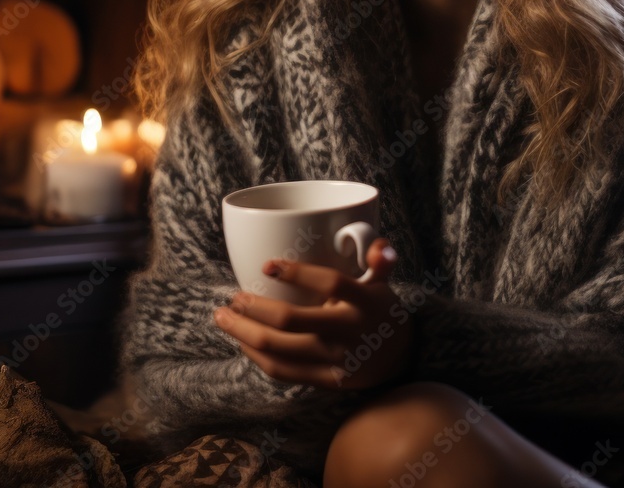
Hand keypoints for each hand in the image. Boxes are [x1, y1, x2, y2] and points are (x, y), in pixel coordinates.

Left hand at [213, 238, 412, 389]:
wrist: (399, 360)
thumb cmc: (379, 310)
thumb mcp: (383, 284)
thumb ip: (380, 260)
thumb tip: (378, 243)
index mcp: (364, 301)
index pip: (330, 282)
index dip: (298, 273)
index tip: (267, 265)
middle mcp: (349, 332)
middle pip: (291, 321)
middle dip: (254, 307)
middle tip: (233, 297)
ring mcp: (335, 360)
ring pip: (280, 350)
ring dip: (244, 333)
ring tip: (223, 317)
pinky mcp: (325, 381)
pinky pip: (283, 371)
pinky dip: (257, 356)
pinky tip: (242, 341)